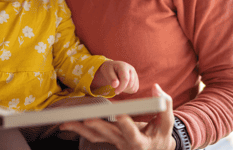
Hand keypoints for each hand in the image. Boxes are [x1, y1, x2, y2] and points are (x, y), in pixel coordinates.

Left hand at [60, 84, 176, 149]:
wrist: (155, 148)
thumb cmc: (161, 134)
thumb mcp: (167, 122)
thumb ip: (164, 104)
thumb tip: (156, 88)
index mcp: (141, 141)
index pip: (132, 133)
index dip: (126, 124)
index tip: (119, 115)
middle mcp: (125, 144)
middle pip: (109, 135)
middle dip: (97, 127)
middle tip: (87, 119)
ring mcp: (114, 142)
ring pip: (96, 137)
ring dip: (80, 130)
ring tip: (67, 123)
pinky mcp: (108, 139)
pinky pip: (92, 136)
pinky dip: (78, 130)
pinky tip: (66, 125)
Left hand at [91, 60, 138, 93]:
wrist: (113, 68)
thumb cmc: (109, 70)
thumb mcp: (107, 72)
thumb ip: (111, 79)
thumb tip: (115, 85)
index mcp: (124, 66)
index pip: (125, 79)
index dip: (121, 87)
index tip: (115, 91)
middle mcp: (131, 69)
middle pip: (130, 84)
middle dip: (122, 89)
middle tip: (115, 87)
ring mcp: (135, 74)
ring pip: (133, 87)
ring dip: (125, 90)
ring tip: (118, 85)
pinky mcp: (136, 80)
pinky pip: (134, 89)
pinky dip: (128, 90)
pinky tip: (123, 86)